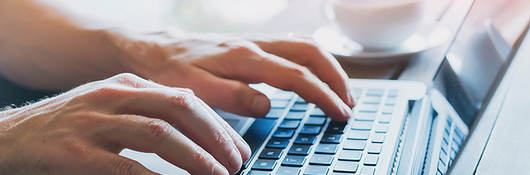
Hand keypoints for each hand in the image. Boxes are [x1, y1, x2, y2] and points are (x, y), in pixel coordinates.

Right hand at [0, 73, 249, 174]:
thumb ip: (152, 115)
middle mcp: (114, 95)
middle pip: (180, 108)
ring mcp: (94, 121)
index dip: (219, 126)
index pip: (186, 99)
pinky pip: (125, 166)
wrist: (10, 139)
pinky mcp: (75, 152)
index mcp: (128, 84)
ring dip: (196, 158)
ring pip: (159, 133)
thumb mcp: (114, 111)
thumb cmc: (71, 129)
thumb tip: (201, 135)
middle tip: (236, 164)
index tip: (238, 150)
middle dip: (216, 138)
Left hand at [111, 32, 354, 120]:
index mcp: (244, 57)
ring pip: (306, 45)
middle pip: (311, 52)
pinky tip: (316, 75)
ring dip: (329, 66)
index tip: (340, 114)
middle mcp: (255, 44)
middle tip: (349, 104)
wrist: (154, 50)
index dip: (324, 95)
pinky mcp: (252, 44)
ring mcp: (256, 41)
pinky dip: (314, 61)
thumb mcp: (195, 91)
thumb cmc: (170, 72)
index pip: (297, 75)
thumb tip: (267, 105)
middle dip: (337, 77)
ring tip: (342, 92)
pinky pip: (294, 46)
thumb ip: (233, 97)